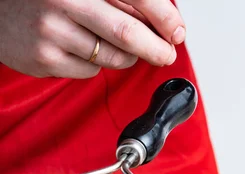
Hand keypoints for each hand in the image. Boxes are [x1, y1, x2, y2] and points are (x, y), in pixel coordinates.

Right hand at [0, 0, 185, 78]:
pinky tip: (81, 47)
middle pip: (127, 33)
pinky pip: (90, 71)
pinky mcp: (43, 59)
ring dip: (127, 56)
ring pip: (113, 58)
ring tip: (115, 43)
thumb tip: (168, 26)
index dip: (165, 17)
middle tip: (166, 54)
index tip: (178, 32)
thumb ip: (123, 1)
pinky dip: (97, 64)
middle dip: (156, 49)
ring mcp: (50, 32)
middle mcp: (63, 1)